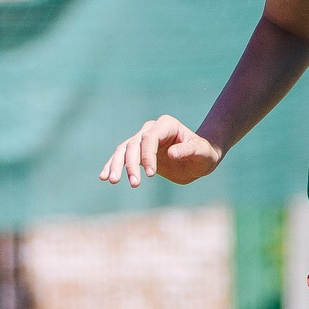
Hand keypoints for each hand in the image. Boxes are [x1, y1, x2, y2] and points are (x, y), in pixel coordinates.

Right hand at [100, 115, 222, 187]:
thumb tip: (172, 153)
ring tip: (112, 181)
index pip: (149, 138)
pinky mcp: (138, 153)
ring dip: (117, 165)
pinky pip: (121, 158)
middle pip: (133, 144)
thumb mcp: (202, 153)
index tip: (151, 175)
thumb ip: (189, 151)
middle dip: (130, 163)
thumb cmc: (204, 154)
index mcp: (166, 125)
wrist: (199, 160)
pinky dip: (112, 166)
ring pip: (123, 150)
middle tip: (134, 183)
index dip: (147, 155)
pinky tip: (104, 177)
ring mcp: (142, 140)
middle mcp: (151, 129)